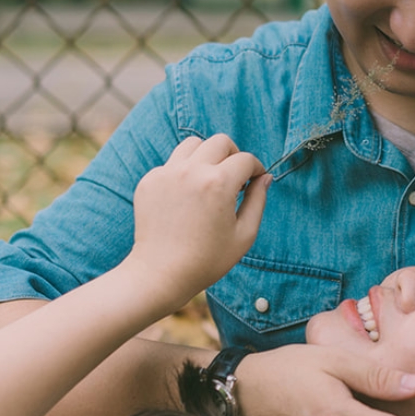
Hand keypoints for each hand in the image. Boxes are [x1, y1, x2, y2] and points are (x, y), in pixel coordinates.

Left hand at [129, 135, 268, 302]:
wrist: (160, 274)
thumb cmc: (207, 260)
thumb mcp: (244, 235)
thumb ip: (258, 200)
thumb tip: (265, 177)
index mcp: (218, 183)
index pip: (245, 159)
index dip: (256, 169)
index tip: (255, 180)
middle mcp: (191, 171)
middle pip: (220, 142)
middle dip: (233, 155)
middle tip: (234, 178)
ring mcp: (166, 173)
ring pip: (193, 144)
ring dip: (207, 156)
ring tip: (210, 180)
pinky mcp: (149, 181)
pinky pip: (172, 163)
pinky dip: (184, 172)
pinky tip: (187, 198)